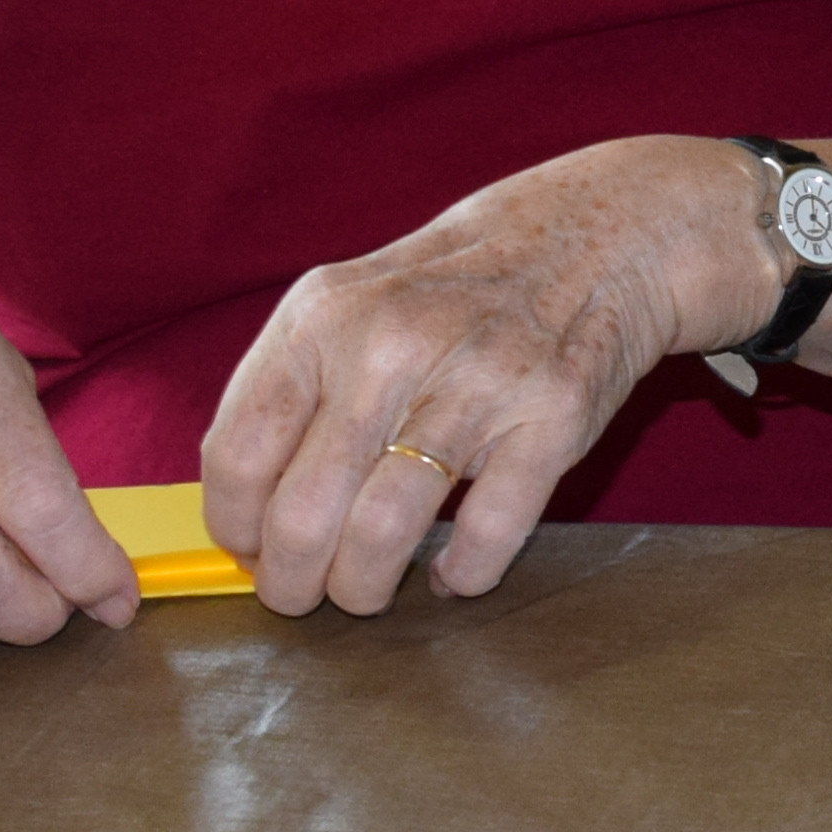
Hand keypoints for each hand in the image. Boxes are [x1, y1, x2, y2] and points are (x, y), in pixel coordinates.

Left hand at [199, 137, 759, 612]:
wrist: (596, 238)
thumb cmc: (454, 289)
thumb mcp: (351, 305)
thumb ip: (293, 390)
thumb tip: (245, 511)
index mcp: (324, 317)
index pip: (240, 452)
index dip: (235, 524)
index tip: (250, 548)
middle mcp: (392, 346)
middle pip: (304, 511)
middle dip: (291, 580)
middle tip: (300, 593)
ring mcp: (477, 383)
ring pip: (383, 532)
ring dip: (362, 589)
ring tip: (364, 591)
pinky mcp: (551, 420)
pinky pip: (486, 534)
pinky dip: (461, 574)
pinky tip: (450, 573)